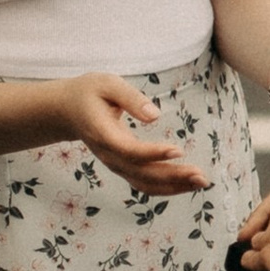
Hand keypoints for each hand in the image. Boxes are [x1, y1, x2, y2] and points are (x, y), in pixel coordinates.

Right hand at [56, 73, 208, 196]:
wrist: (68, 111)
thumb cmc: (89, 92)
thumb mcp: (106, 84)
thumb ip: (130, 97)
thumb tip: (155, 115)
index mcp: (103, 134)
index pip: (129, 150)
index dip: (153, 153)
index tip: (178, 150)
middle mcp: (109, 155)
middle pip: (142, 173)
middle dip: (173, 176)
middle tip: (201, 175)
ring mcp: (115, 164)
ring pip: (145, 184)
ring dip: (174, 186)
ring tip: (201, 182)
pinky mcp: (122, 167)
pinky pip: (144, 183)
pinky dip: (167, 187)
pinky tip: (188, 183)